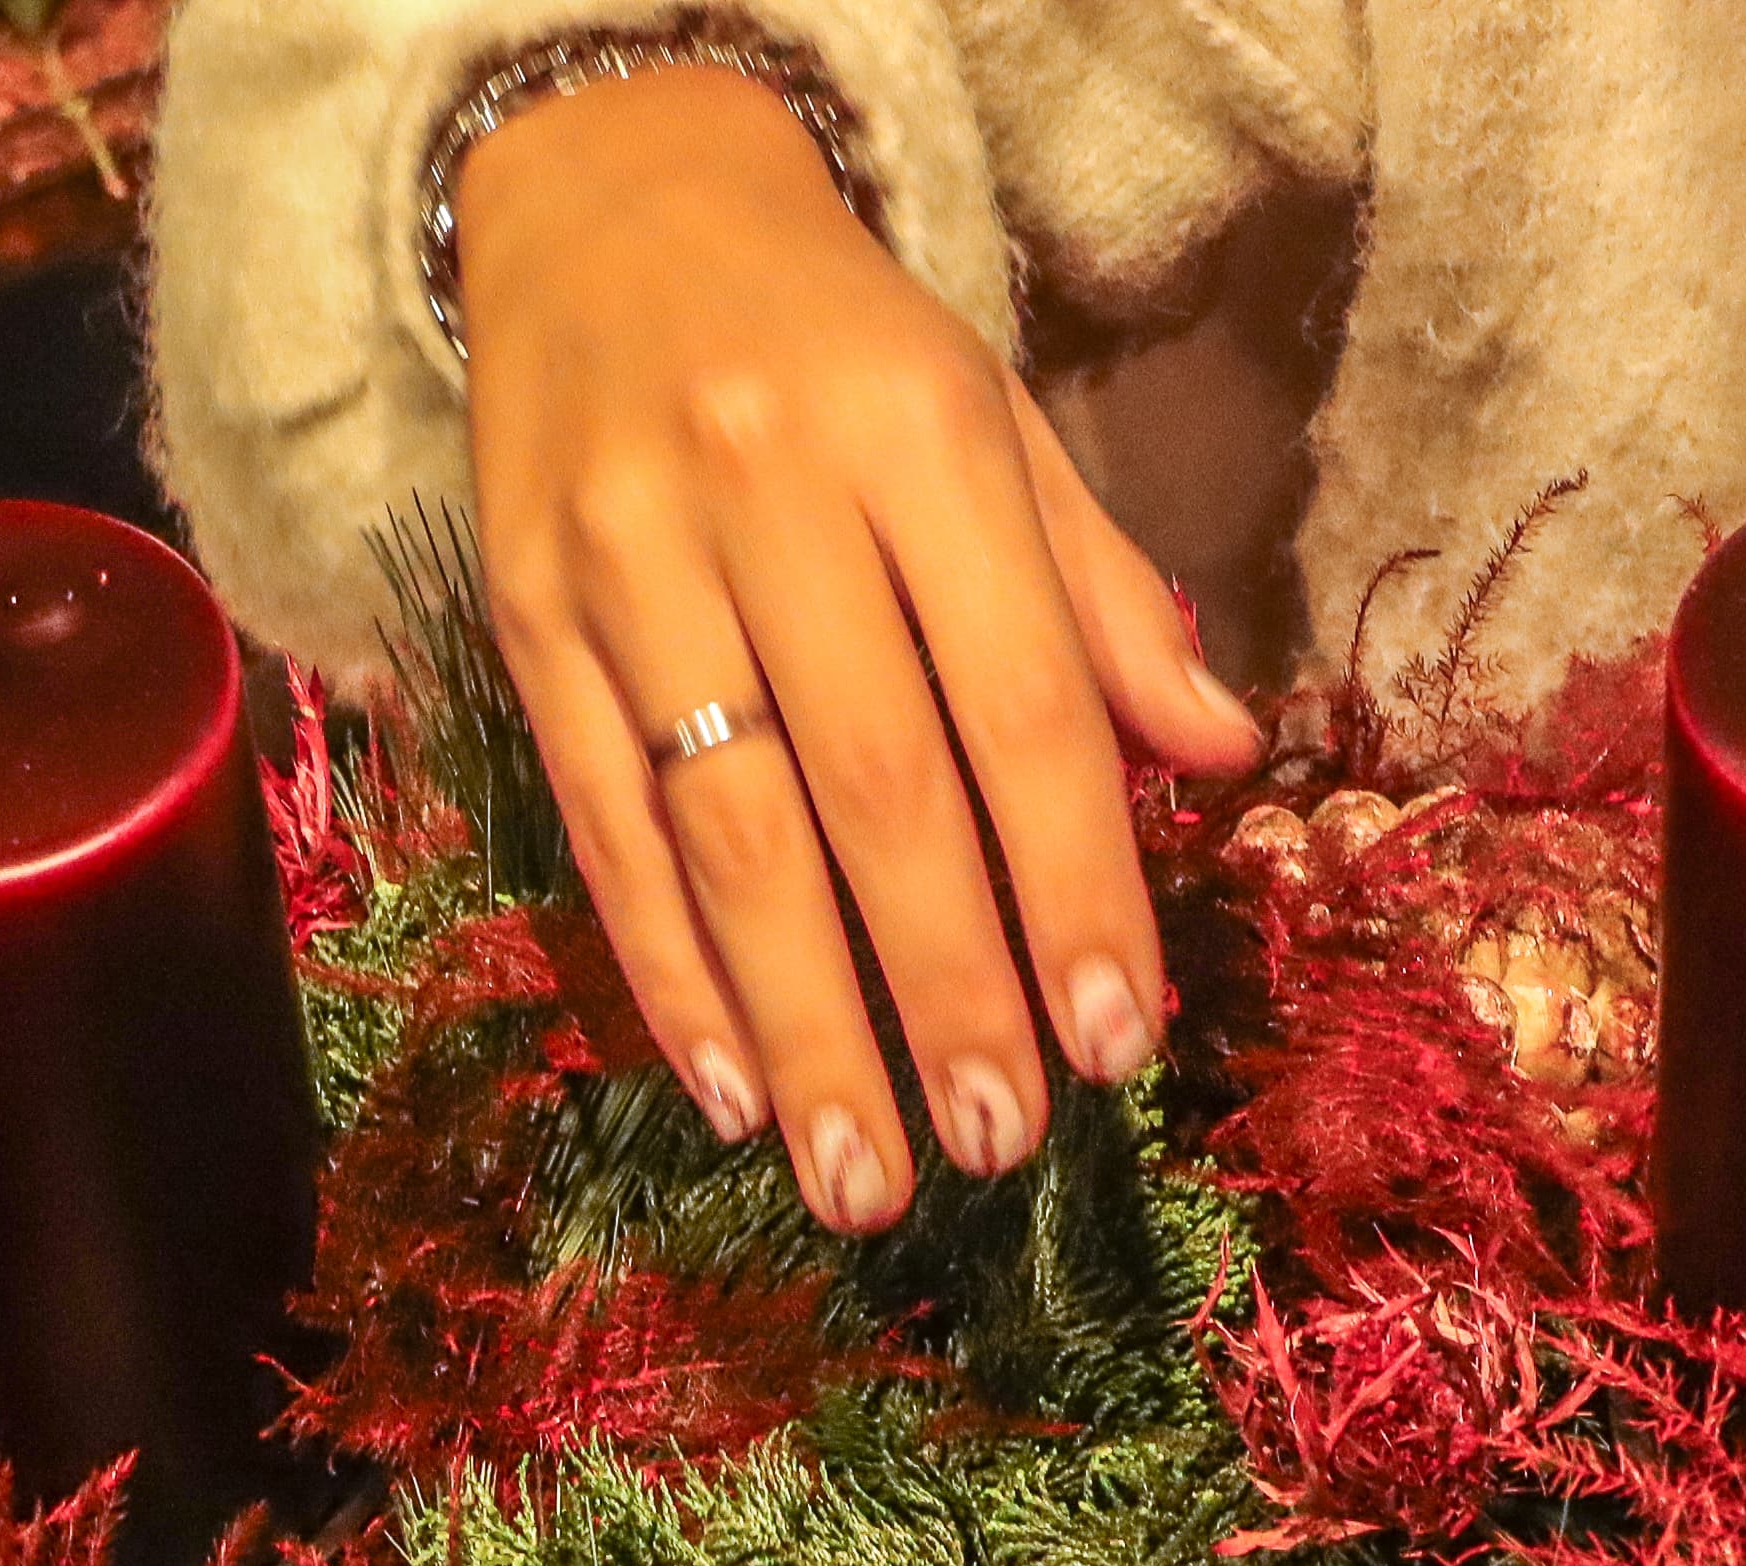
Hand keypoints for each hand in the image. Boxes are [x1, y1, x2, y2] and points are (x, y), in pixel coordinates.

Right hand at [453, 62, 1264, 1230]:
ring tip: (868, 1180)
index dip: (1073, 884)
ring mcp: (626, 561)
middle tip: (1004, 1143)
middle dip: (948, 990)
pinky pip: (604, 829)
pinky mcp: (524, 619)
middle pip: (876, 791)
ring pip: (730, 834)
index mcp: (917, 436)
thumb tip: (1221, 754)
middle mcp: (764, 492)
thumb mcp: (993, 424)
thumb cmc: (840, 346)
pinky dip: (669, 973)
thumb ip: (1100, 596)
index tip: (1117, 1041)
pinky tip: (731, 1089)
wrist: (608, 205)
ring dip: (807, 1027)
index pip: (1018, 703)